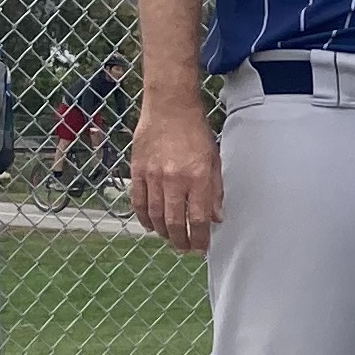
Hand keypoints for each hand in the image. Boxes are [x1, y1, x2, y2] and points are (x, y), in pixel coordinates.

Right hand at [130, 100, 221, 252]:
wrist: (169, 106)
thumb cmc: (194, 130)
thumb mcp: (214, 159)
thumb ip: (215, 191)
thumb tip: (216, 218)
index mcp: (198, 177)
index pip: (199, 219)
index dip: (200, 239)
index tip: (201, 248)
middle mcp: (174, 179)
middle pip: (175, 222)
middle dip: (181, 241)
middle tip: (185, 248)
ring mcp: (153, 176)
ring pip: (155, 216)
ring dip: (163, 232)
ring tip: (171, 238)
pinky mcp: (137, 171)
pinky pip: (138, 202)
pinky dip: (144, 217)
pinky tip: (151, 225)